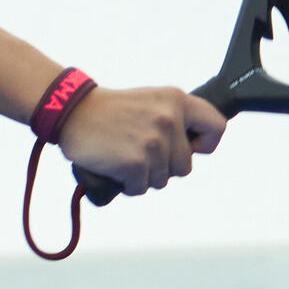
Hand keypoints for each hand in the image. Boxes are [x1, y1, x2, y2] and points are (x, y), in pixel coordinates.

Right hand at [59, 85, 226, 196]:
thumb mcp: (151, 101)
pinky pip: (141, 188)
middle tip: (140, 151)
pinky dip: (127, 184)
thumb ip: (175, 117)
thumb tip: (194, 145)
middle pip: (185, 165)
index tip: (188, 147)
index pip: (216, 127)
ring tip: (124, 155)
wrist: (71, 111)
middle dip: (164, 166)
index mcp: (176, 100)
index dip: (203, 144)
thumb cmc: (109, 110)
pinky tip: (115, 166)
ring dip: (144, 175)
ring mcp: (153, 142)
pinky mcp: (136, 162)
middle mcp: (169, 119)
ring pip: (163, 179)